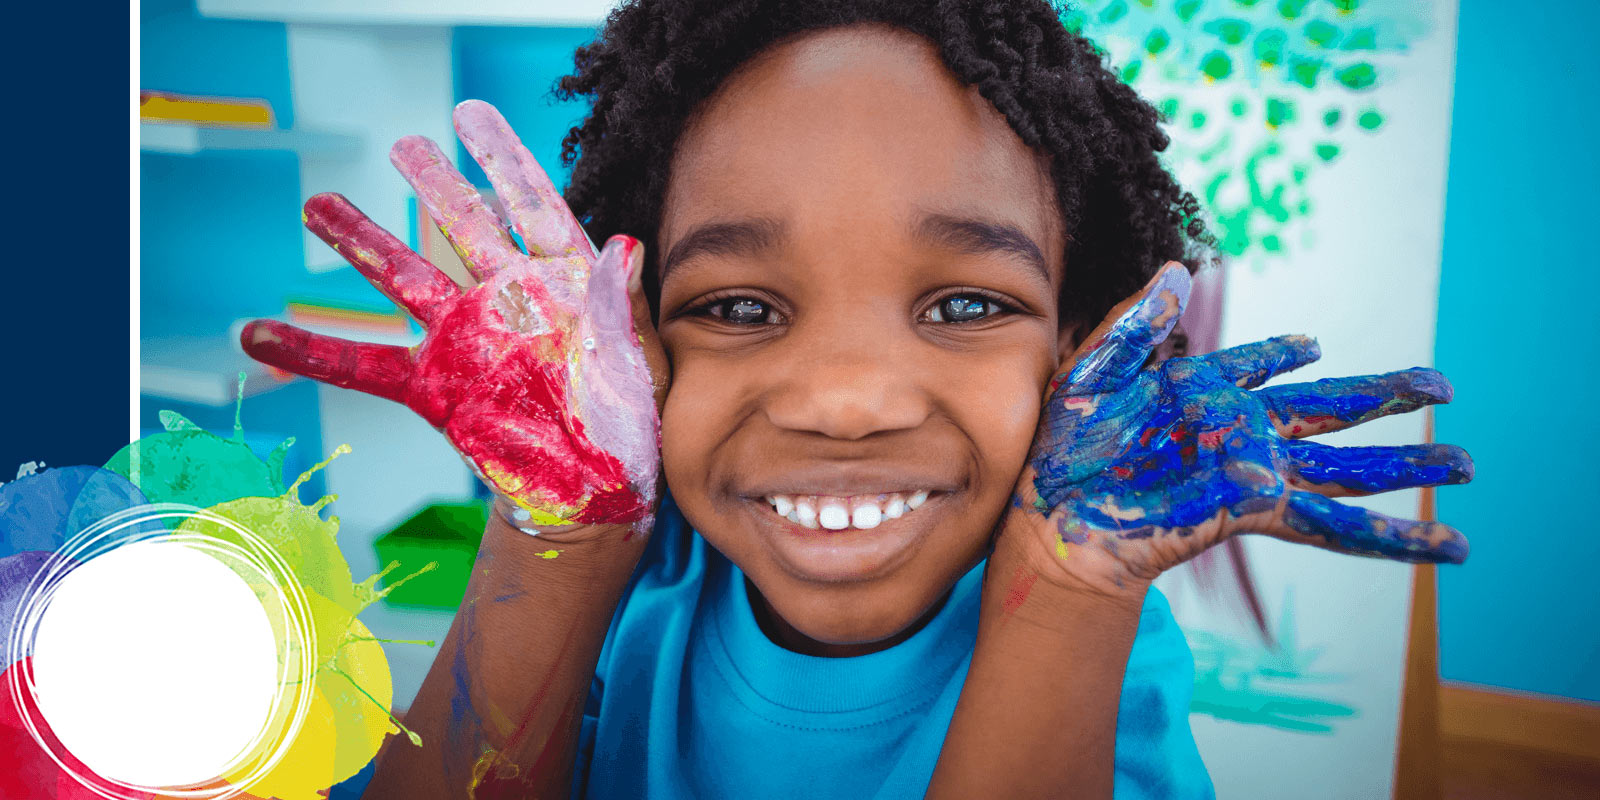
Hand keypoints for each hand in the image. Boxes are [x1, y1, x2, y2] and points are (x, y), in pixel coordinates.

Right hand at [242, 101, 664, 530]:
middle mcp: (508, 299)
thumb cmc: (630, 423)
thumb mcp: (639, 364)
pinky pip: (364, 365)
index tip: (470, 114)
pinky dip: (312, 352)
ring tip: (317, 205)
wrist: (597, 488)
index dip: (503, 159)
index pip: (532, 205)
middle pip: (463, 226)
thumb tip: (628, 244)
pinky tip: (258, 334)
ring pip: (405, 278)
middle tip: (404, 145)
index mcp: (564, 283)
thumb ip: (625, 307)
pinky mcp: (435, 387)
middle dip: (434, 183)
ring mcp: (465, 340)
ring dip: (362, 242)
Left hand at [1005, 263, 1470, 596]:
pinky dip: (1386, 536)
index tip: (1310, 345)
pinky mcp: (1255, 509)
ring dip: (1406, 466)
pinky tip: (1438, 543)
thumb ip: (1135, 323)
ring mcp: (1253, 471)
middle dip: (1384, 396)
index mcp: (1200, 392)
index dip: (1280, 353)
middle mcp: (1238, 431)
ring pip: (1347, 469)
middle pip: (1330, 410)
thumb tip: (1175, 268)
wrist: (1055, 518)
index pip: (1254, 366)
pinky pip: (1330, 525)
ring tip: (1466, 462)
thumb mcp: (1091, 371)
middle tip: (1442, 383)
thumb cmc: (1060, 448)